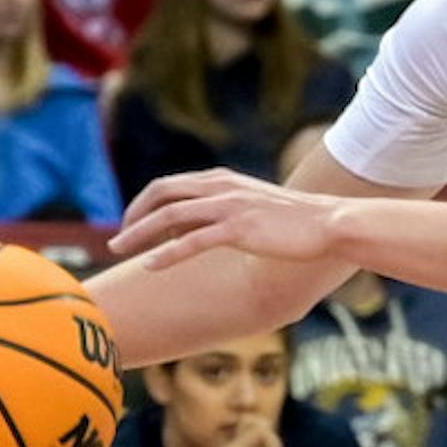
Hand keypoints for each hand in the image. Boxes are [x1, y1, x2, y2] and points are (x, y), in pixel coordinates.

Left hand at [111, 166, 348, 276]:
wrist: (329, 223)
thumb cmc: (295, 221)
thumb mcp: (254, 208)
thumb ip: (225, 211)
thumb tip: (195, 230)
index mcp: (223, 180)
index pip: (171, 185)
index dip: (145, 203)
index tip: (131, 223)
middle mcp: (222, 188)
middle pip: (162, 194)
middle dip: (133, 215)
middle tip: (117, 240)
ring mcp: (229, 207)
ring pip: (170, 216)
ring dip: (139, 233)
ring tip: (119, 250)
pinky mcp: (239, 229)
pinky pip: (192, 241)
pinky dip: (166, 253)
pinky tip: (149, 266)